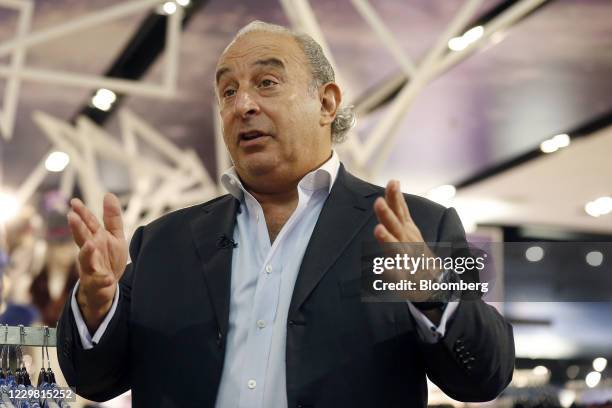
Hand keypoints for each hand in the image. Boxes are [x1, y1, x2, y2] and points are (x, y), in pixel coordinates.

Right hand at [67, 193, 127, 332]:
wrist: (106, 288)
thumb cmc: (108, 259)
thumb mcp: (114, 237)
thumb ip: (112, 218)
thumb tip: (108, 194)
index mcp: (95, 239)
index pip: (88, 224)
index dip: (82, 213)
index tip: (74, 202)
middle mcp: (90, 252)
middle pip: (83, 239)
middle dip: (78, 229)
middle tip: (72, 217)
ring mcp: (91, 268)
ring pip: (86, 260)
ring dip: (87, 252)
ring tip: (90, 244)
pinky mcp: (97, 284)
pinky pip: (100, 282)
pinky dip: (103, 280)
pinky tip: (108, 279)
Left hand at [373, 180, 441, 302]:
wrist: (434, 280)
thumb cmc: (415, 250)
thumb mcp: (409, 226)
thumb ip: (399, 207)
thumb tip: (393, 183)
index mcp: (407, 229)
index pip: (400, 210)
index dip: (395, 197)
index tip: (393, 182)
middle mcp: (407, 241)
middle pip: (396, 225)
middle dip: (387, 214)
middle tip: (378, 201)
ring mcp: (406, 258)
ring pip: (395, 247)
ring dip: (387, 239)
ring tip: (378, 229)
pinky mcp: (404, 275)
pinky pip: (396, 273)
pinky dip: (389, 270)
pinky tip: (381, 268)